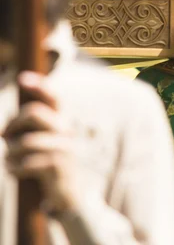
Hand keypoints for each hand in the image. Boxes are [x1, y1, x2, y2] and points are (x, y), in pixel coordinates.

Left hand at [4, 72, 80, 212]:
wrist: (67, 196)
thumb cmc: (46, 167)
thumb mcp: (41, 145)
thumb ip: (30, 132)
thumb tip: (5, 129)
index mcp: (61, 123)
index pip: (53, 98)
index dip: (40, 86)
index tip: (22, 78)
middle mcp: (66, 131)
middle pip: (34, 113)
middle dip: (12, 124)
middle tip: (4, 136)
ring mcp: (64, 148)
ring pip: (26, 141)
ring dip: (11, 153)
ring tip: (10, 162)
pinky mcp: (57, 167)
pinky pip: (26, 162)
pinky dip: (14, 168)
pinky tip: (15, 173)